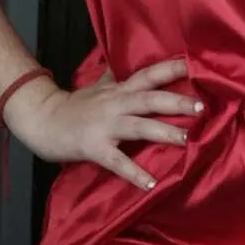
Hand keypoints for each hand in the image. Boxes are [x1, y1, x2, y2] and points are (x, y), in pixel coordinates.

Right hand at [3, 57, 201, 189]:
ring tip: (186, 139)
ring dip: (163, 131)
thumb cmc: (74, 105)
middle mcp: (115, 104)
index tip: (194, 65)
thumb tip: (126, 60)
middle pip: (149, 99)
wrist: (43, 120)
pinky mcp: (94, 148)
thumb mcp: (97, 85)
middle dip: (175, 101)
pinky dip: (134, 173)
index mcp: (119, 89)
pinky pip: (118, 162)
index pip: (148, 75)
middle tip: (201, 106)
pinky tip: (151, 184)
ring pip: (139, 126)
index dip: (170, 69)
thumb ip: (115, 75)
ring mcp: (105, 126)